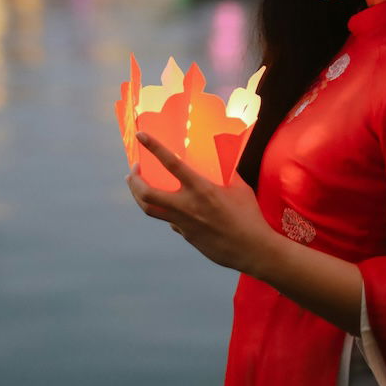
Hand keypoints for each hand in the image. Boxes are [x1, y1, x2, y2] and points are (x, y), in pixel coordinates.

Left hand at [125, 131, 276, 275]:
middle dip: (134, 181)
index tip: (141, 135)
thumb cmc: (249, 216)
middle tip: (133, 171)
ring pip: (151, 210)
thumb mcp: (240, 188)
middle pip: (146, 194)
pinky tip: (172, 208)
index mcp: (201, 189)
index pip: (172, 164)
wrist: (252, 250)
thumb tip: (222, 160)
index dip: (154, 148)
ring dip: (139, 196)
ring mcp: (183, 224)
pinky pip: (171, 221)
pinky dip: (167, 212)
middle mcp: (187, 206)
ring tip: (137, 186)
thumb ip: (226, 173)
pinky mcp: (186, 236)